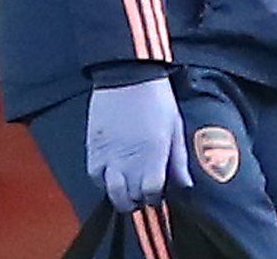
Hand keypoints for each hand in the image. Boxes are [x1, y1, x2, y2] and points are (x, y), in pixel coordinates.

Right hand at [86, 77, 191, 211]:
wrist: (127, 77)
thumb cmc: (156, 99)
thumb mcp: (176, 128)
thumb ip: (179, 160)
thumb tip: (184, 185)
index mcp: (152, 154)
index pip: (151, 193)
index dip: (156, 198)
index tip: (159, 194)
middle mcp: (128, 160)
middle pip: (130, 197)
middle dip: (139, 199)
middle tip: (145, 193)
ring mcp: (107, 156)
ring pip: (111, 192)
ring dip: (121, 195)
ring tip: (130, 188)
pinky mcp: (92, 150)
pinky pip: (95, 177)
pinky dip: (104, 181)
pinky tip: (114, 175)